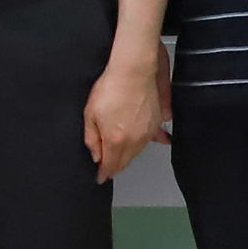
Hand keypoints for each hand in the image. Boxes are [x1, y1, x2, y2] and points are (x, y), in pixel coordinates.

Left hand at [83, 50, 165, 181]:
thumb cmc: (111, 87)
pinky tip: (151, 141)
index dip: (104, 173)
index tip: (101, 177)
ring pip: (137, 152)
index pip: (110, 166)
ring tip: (121, 151)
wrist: (134, 71)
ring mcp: (148, 133)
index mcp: (115, 140)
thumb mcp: (90, 113)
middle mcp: (134, 141)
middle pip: (124, 161)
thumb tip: (96, 155)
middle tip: (108, 166)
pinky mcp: (157, 123)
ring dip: (128, 154)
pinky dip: (147, 142)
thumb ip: (91, 138)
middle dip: (115, 165)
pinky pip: (152, 139)